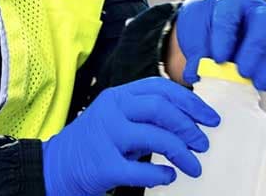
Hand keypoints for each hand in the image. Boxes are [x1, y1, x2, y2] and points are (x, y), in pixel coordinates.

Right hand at [41, 77, 220, 195]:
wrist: (54, 166)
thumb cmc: (92, 143)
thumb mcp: (116, 118)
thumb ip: (143, 114)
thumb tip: (188, 120)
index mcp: (118, 96)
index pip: (161, 88)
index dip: (190, 102)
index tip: (210, 118)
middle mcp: (112, 111)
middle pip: (161, 108)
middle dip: (190, 126)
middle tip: (204, 144)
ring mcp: (106, 137)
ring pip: (156, 137)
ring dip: (182, 153)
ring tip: (194, 166)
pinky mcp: (103, 165)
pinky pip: (141, 169)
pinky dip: (162, 174)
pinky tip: (169, 177)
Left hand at [173, 0, 265, 90]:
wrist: (211, 22)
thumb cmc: (204, 22)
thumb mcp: (195, 30)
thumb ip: (197, 52)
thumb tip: (195, 75)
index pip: (230, 14)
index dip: (224, 37)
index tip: (218, 58)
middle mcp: (256, 10)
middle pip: (263, 25)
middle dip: (253, 49)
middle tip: (242, 71)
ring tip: (256, 83)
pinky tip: (263, 85)